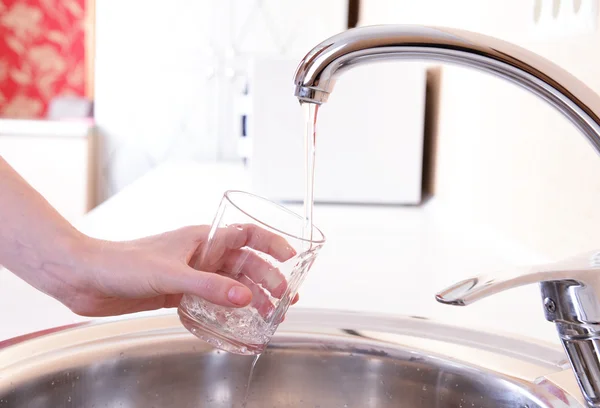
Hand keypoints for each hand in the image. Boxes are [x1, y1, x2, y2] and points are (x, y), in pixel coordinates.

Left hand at [42, 225, 298, 316]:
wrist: (85, 278)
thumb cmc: (121, 263)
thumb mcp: (170, 274)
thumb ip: (208, 286)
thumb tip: (245, 297)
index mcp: (202, 238)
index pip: (246, 234)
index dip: (271, 243)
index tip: (290, 257)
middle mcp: (200, 254)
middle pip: (243, 263)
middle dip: (267, 279)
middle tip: (284, 298)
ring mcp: (190, 274)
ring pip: (229, 283)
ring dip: (250, 297)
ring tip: (268, 313)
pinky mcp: (177, 293)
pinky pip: (211, 300)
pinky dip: (225, 310)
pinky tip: (235, 322)